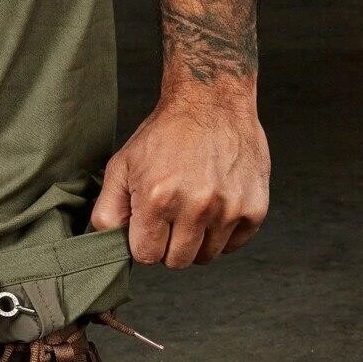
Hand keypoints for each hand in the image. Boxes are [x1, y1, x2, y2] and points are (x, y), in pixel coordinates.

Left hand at [91, 89, 269, 267]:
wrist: (212, 99)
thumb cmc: (166, 133)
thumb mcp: (122, 167)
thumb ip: (108, 212)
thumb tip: (109, 245)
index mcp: (159, 199)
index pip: (146, 256)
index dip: (145, 242)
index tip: (150, 224)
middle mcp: (196, 207)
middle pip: (176, 262)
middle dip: (169, 245)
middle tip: (172, 216)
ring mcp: (229, 209)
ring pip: (206, 257)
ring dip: (197, 240)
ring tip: (194, 208)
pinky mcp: (254, 208)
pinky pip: (233, 245)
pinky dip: (223, 234)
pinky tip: (216, 206)